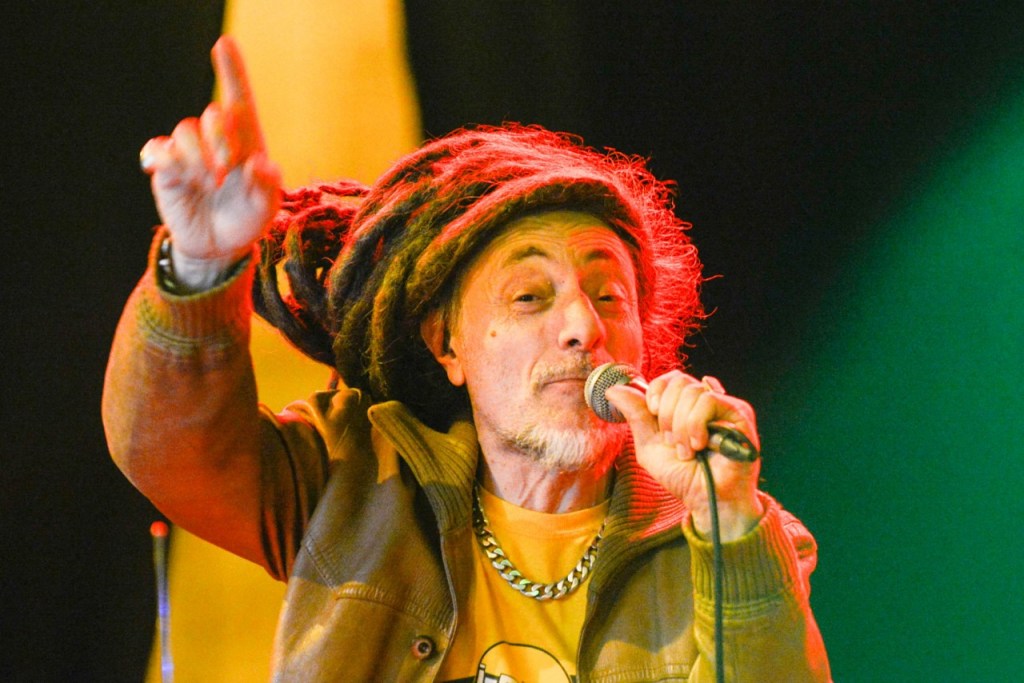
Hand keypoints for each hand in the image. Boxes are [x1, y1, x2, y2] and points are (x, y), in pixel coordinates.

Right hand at [139, 36, 280, 287]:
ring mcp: (189, 153)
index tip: (224, 43)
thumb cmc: (247, 221)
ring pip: (184, 132)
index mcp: (245, 142)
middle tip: (227, 170)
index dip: (232, 71)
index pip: (239, 100)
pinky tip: (171, 173)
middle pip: (212, 115)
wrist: (219, 247)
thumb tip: (258, 164)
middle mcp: (216, 141)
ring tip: (209, 183)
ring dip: (197, 157)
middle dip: (221, 138)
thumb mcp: (266, 209)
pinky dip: (164, 160)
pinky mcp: (165, 169)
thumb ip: (267, 187)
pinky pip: (156, 151)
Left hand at [605, 370, 763, 539]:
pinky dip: (696, 424)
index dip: (656, 390)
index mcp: (688, 406)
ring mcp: (725, 406)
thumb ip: (636, 415)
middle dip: (667, 414)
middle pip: (679, 381)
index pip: (671, 378)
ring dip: (681, 425)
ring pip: (692, 391)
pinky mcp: (739, 414)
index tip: (653, 412)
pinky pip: (709, 400)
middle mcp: (708, 402)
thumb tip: (612, 390)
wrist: (707, 500)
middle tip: (671, 442)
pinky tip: (699, 445)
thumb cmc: (683, 476)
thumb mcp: (650, 445)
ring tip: (687, 451)